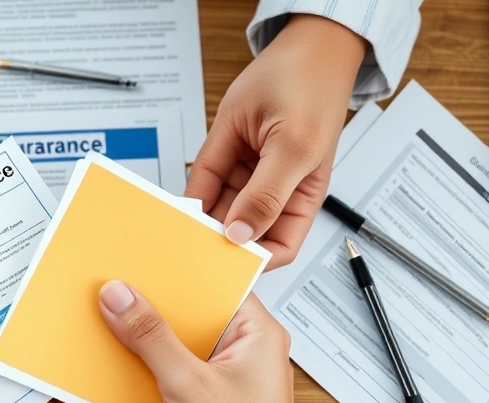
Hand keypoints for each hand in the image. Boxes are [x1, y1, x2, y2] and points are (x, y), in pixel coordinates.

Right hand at [97, 280, 370, 402]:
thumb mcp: (187, 385)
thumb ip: (150, 336)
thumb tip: (120, 296)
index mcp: (254, 333)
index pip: (207, 287)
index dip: (167, 281)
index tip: (130, 276)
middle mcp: (242, 355)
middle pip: (178, 328)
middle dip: (134, 344)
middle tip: (104, 336)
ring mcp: (224, 386)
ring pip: (166, 368)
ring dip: (129, 388)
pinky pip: (166, 400)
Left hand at [187, 14, 366, 267]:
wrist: (299, 46)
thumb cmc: (312, 90)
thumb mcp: (293, 149)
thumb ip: (267, 195)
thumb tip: (243, 234)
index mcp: (301, 197)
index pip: (279, 247)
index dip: (255, 261)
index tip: (225, 270)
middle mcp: (273, 189)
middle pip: (243, 231)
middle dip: (218, 242)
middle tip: (189, 252)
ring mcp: (247, 171)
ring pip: (218, 209)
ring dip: (199, 220)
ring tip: (176, 233)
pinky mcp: (224, 151)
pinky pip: (203, 181)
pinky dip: (189, 194)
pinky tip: (176, 206)